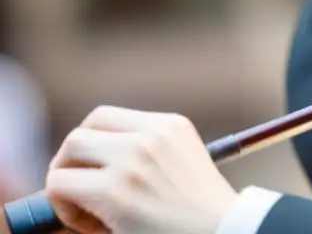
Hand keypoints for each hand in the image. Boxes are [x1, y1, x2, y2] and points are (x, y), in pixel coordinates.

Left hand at [44, 106, 237, 233]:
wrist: (224, 232)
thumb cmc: (201, 215)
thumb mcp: (182, 166)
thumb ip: (146, 155)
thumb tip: (89, 168)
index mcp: (171, 125)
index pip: (106, 117)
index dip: (91, 144)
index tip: (95, 171)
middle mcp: (151, 135)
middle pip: (82, 131)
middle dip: (70, 162)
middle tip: (81, 192)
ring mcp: (132, 160)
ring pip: (67, 155)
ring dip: (64, 183)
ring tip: (88, 212)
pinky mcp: (114, 191)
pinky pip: (59, 187)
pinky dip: (63, 208)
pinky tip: (94, 226)